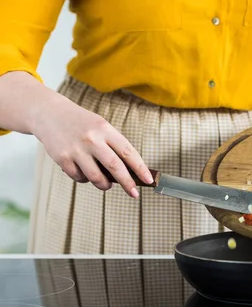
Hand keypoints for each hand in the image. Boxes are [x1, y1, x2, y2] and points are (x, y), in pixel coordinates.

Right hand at [31, 94, 152, 197]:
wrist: (48, 113)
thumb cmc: (81, 123)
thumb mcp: (101, 126)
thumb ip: (113, 146)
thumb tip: (128, 172)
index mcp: (105, 129)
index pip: (128, 152)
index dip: (140, 168)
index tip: (149, 180)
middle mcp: (92, 139)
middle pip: (115, 167)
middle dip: (128, 183)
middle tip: (134, 193)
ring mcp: (76, 149)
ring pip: (96, 177)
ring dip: (104, 185)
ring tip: (106, 184)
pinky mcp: (62, 158)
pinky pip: (79, 178)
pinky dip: (84, 179)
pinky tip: (84, 172)